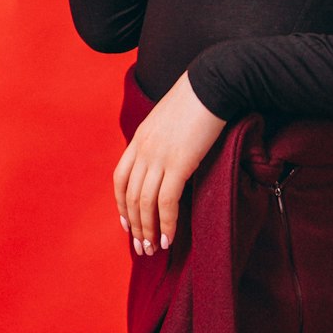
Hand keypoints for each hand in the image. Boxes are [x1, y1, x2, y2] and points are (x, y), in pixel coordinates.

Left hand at [113, 69, 227, 255]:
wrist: (213, 83)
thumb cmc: (198, 99)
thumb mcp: (169, 119)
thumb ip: (162, 140)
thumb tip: (169, 160)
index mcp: (139, 138)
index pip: (120, 179)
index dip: (121, 205)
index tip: (128, 224)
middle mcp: (144, 150)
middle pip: (130, 196)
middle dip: (135, 226)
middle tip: (142, 248)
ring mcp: (159, 157)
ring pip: (145, 203)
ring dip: (149, 230)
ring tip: (154, 249)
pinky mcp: (179, 163)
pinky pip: (167, 201)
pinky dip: (167, 223)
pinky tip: (170, 237)